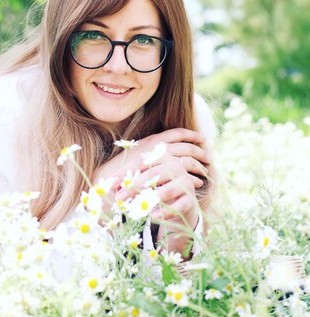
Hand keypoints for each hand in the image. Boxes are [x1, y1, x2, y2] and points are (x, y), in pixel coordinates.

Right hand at [93, 128, 209, 193]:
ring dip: (200, 166)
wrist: (109, 182)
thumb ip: (150, 152)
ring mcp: (161, 161)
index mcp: (153, 140)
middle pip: (187, 146)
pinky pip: (185, 175)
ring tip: (206, 172)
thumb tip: (162, 151)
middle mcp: (159, 147)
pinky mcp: (163, 175)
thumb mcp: (136, 155)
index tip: (202, 138)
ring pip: (189, 160)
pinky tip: (198, 184)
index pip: (177, 133)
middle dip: (200, 151)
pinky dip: (194, 179)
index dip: (191, 135)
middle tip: (208, 157)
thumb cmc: (120, 171)